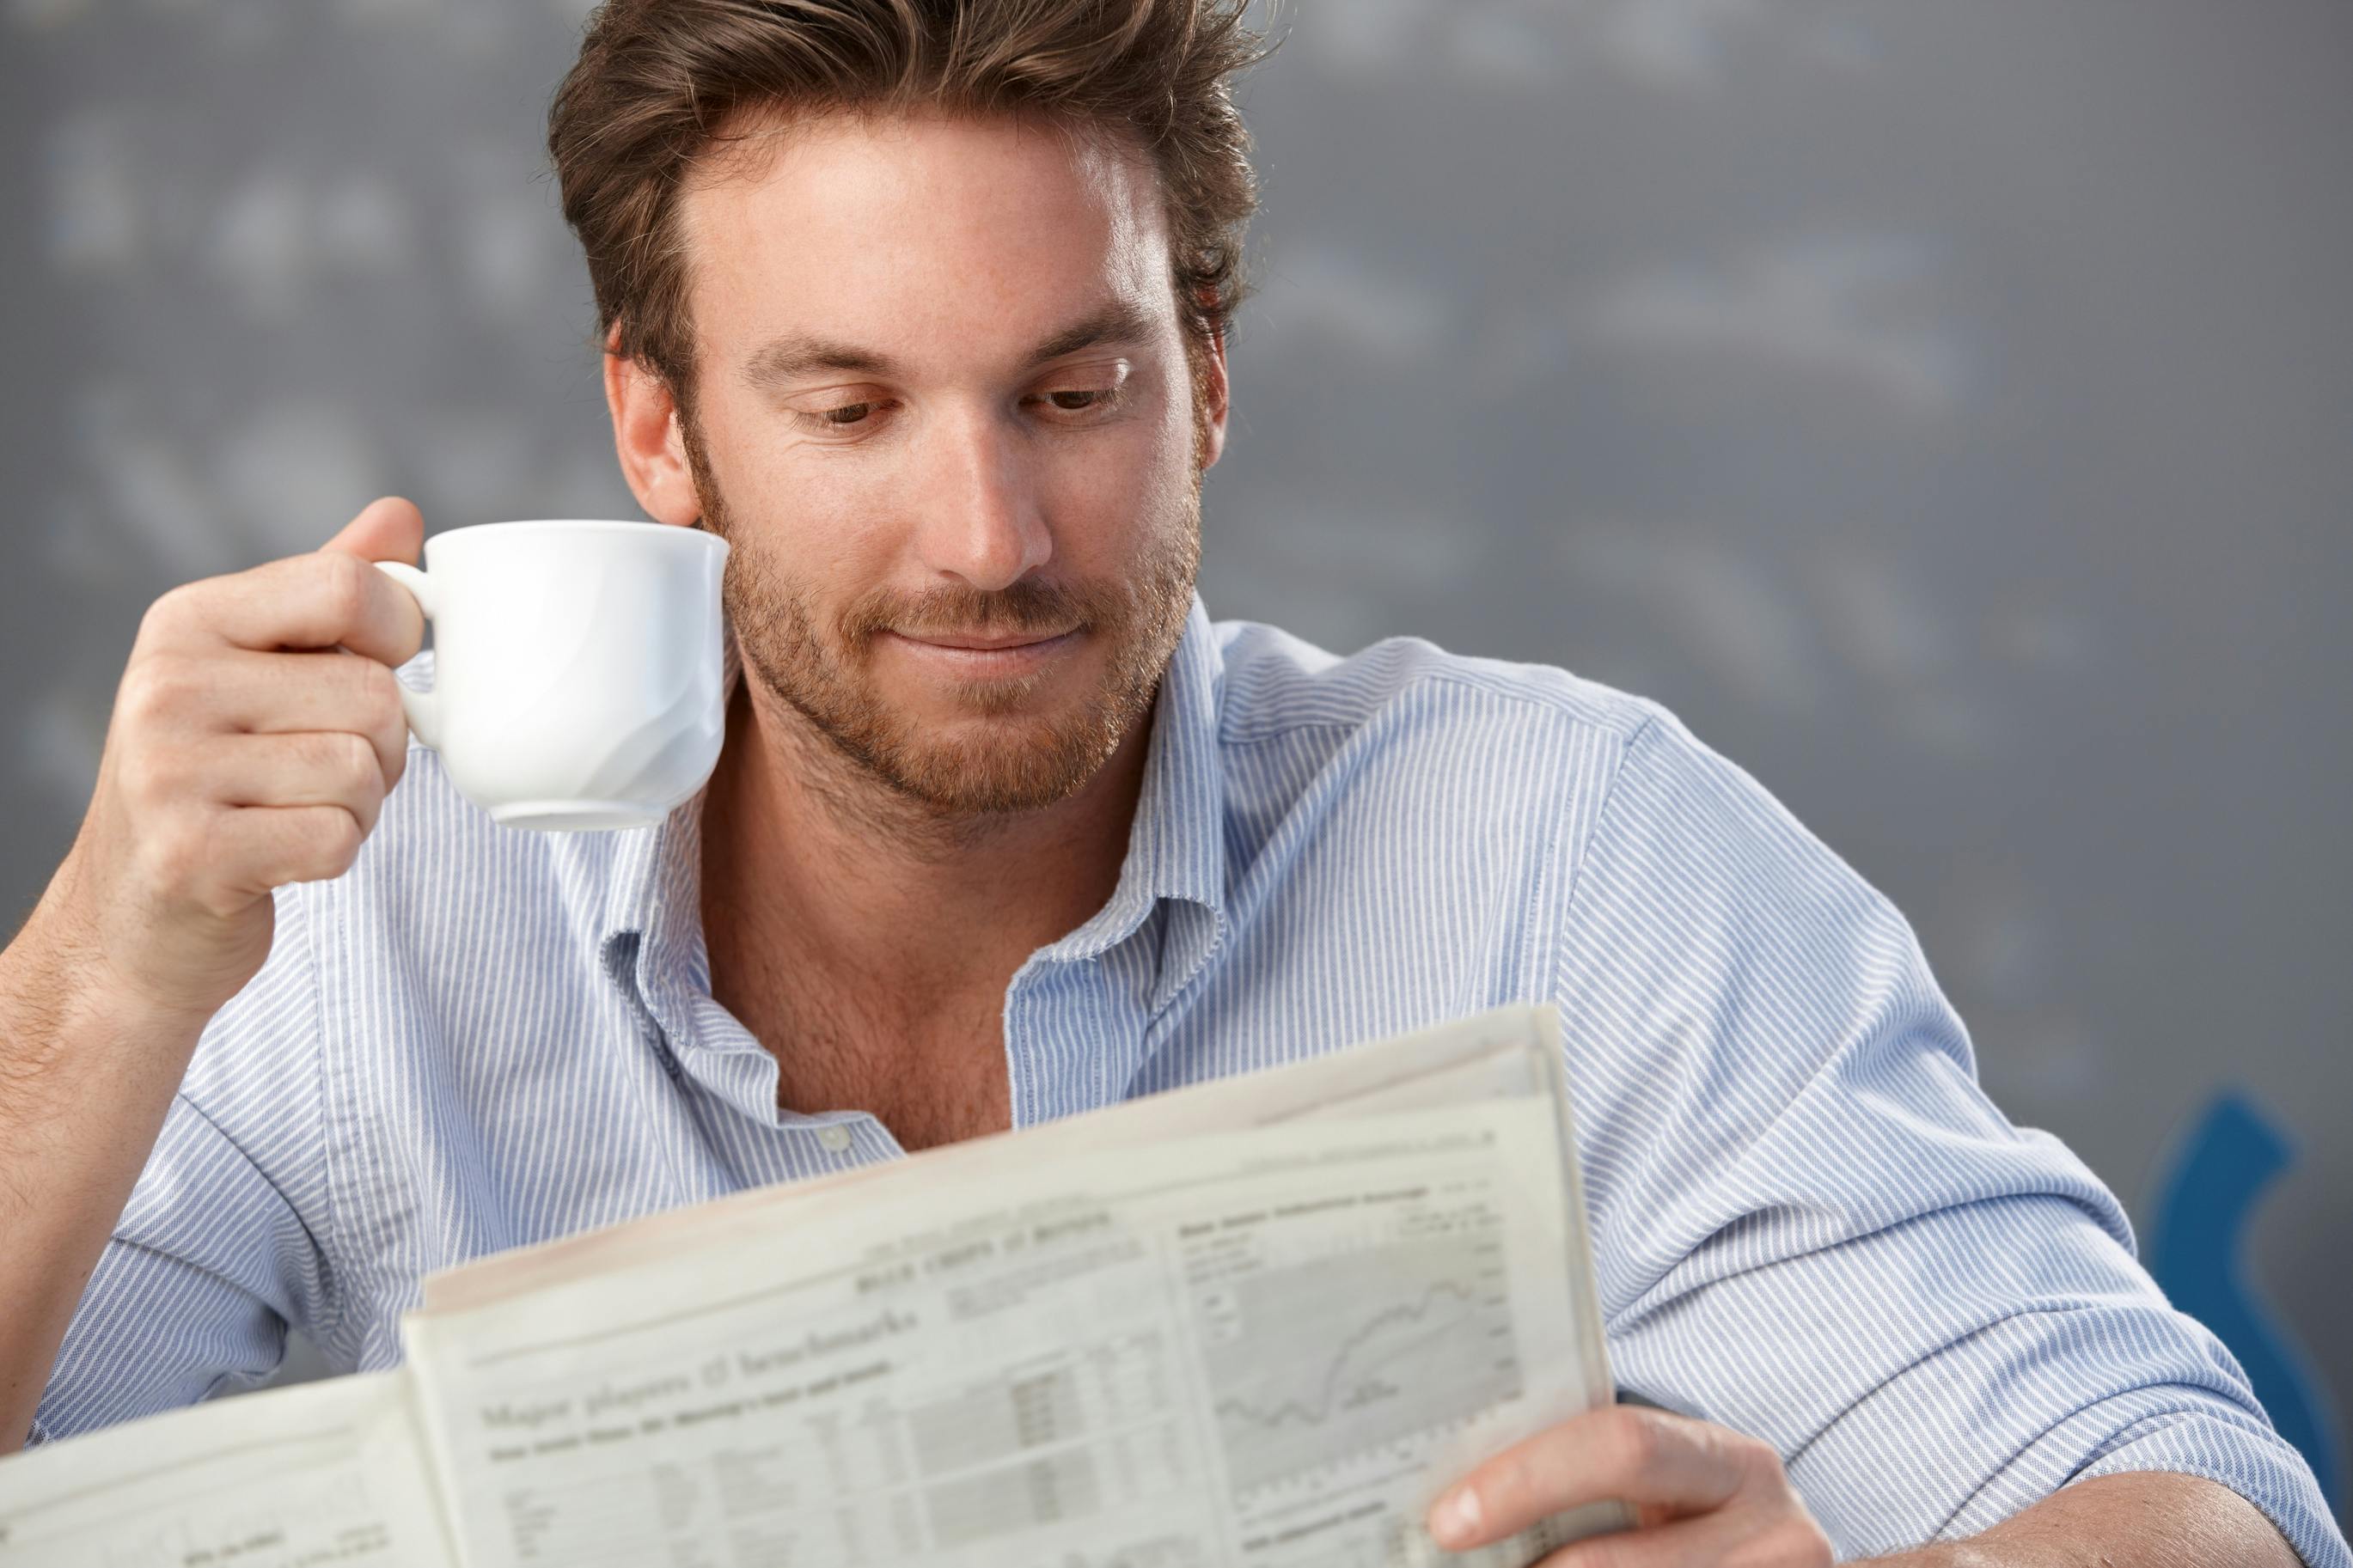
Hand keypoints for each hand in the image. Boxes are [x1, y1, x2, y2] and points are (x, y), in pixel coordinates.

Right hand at [49, 496, 426, 1022]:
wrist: (134, 918)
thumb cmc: (219, 779)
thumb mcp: (259, 668)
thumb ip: (329, 594)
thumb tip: (402, 516)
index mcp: (189, 620)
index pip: (350, 587)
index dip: (398, 636)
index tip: (373, 668)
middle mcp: (167, 683)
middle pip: (375, 694)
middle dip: (382, 744)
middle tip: (320, 768)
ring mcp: (169, 769)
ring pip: (364, 770)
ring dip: (360, 806)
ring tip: (294, 809)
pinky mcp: (190, 853)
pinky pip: (337, 837)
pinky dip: (335, 854)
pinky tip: (280, 854)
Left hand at [1427, 1404, 1832, 1565]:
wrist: (1760, 1566)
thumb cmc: (1680, 1523)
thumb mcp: (1654, 1492)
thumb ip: (1582, 1477)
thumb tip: (1455, 1498)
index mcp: (1732, 1463)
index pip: (1621, 1448)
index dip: (1527, 1482)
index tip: (1448, 1520)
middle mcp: (1775, 1532)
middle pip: (1612, 1561)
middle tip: (1456, 1561)